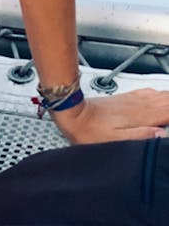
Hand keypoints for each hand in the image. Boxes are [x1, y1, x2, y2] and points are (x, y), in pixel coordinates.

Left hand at [51, 89, 168, 143]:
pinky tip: (160, 97)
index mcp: (139, 115)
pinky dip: (160, 95)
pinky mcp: (125, 98)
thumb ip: (141, 136)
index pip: (167, 110)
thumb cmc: (91, 131)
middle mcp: (138, 104)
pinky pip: (148, 92)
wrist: (73, 114)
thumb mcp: (116, 141)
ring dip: (168, 100)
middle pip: (166, 100)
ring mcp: (132, 100)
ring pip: (159, 95)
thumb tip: (161, 135)